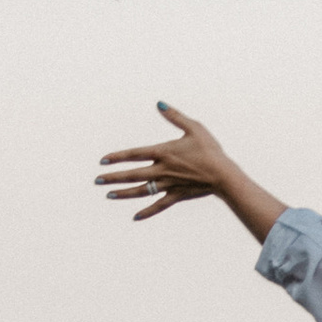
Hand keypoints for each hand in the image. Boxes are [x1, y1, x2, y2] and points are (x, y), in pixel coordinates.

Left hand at [98, 106, 287, 244]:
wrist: (224, 175)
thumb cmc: (210, 149)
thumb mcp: (194, 128)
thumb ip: (175, 116)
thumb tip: (158, 103)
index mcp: (164, 152)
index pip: (134, 154)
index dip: (117, 157)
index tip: (102, 161)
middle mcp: (162, 170)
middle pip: (132, 174)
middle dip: (113, 177)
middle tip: (97, 180)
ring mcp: (168, 184)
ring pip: (141, 191)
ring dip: (124, 193)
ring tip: (108, 195)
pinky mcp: (177, 195)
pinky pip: (158, 205)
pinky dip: (147, 211)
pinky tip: (135, 217)